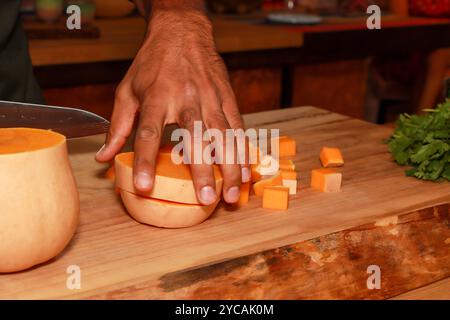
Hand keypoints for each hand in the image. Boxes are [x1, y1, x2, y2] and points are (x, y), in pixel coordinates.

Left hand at [95, 9, 249, 204]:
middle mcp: (186, 98)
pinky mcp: (227, 98)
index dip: (146, 161)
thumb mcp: (127, 89)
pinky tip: (244, 171)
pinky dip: (242, 151)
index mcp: (156, 96)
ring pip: (223, 136)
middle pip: (195, 138)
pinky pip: (237, 127)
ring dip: (229, 167)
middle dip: (202, 171)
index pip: (149, 133)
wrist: (182, 31)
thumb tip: (104, 157)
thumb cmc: (152, 63)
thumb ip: (118, 126)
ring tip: (231, 195)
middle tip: (206, 200)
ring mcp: (211, 98)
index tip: (145, 187)